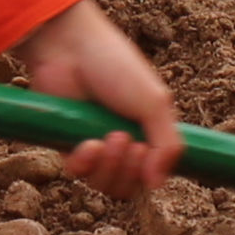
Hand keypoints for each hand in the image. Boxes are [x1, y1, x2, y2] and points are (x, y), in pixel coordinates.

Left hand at [9, 0, 182, 197]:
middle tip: (124, 138)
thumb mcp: (154, 102)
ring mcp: (94, 145)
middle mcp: (122, 142)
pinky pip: (79, 174)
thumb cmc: (115, 66)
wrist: (70, 48)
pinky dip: (86, 164)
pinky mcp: (67, 145)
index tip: (145, 150)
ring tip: (108, 138)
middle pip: (129, 186)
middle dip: (129, 169)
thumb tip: (157, 184)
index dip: (150, 173)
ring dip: (109, 167)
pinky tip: (88, 143)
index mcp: (147, 130)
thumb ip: (167, 145)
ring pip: (104, 184)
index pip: (153, 174)